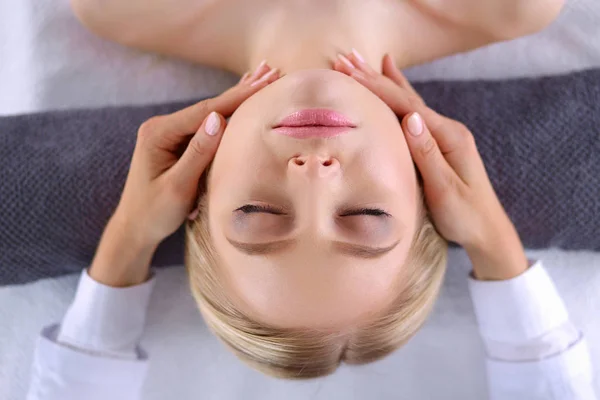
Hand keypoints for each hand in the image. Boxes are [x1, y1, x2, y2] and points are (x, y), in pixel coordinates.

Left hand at [90, 64, 280, 285]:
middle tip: (271, 72)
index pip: (204, 111)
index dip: (236, 98)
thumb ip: (198, 152)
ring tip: (262, 78)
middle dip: (241, 91)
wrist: (135, 229)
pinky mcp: (176, 143)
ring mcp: (169, 134)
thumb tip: (218, 118)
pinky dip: (227, 113)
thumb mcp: (178, 186)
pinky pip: (206, 126)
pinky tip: (240, 98)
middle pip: (208, 106)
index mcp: (158, 133)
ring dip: (237, 98)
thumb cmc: (154, 213)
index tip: (263, 84)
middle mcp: (161, 127)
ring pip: (210, 114)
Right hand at [334, 52, 527, 279]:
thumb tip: (410, 118)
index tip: (352, 72)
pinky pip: (413, 114)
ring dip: (385, 82)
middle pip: (406, 98)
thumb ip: (428, 153)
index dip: (378, 88)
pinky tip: (395, 85)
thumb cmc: (466, 215)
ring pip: (409, 102)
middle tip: (347, 58)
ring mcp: (443, 136)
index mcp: (448, 137)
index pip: (406, 107)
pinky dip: (400, 96)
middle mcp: (447, 130)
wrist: (487, 231)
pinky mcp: (438, 145)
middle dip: (376, 78)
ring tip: (366, 61)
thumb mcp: (446, 188)